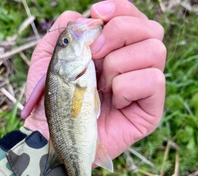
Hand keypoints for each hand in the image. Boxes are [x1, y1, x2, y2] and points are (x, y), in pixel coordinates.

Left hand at [24, 0, 165, 159]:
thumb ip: (63, 34)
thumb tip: (84, 17)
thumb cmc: (51, 101)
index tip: (96, 13)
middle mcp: (132, 66)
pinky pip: (153, 81)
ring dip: (118, 64)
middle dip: (118, 33)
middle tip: (93, 54)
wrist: (52, 136)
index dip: (119, 9)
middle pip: (150, 29)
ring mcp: (142, 88)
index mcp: (112, 52)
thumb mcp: (49, 61)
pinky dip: (126, 87)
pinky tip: (112, 102)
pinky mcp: (148, 110)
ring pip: (154, 51)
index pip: (131, 18)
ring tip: (100, 84)